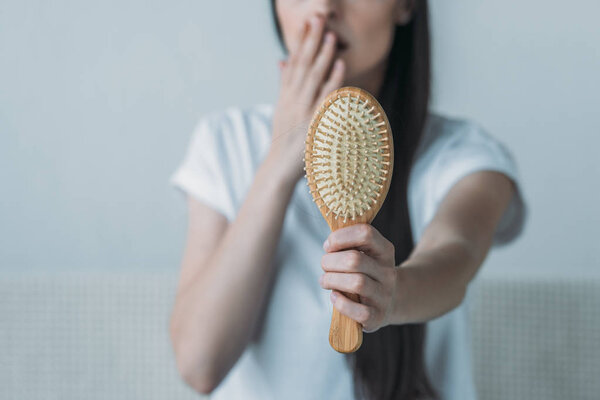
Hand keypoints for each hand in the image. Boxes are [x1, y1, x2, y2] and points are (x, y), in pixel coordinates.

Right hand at [269, 15, 344, 183]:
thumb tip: (282, 59)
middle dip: (312, 41)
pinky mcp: (313, 123)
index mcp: (286, 94)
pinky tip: (340, 66)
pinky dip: (332, 81)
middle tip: (318, 18)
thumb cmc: (283, 137)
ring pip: (314, 78)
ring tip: (331, 37)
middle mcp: (293, 99)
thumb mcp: (280, 107)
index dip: (301, 41)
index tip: (308, 22)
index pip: (294, 62)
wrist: (279, 167)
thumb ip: (283, 83)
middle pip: (303, 65)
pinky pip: (325, 99)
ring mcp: (303, 111)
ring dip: (323, 56)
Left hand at [319, 224, 400, 332]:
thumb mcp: (365, 254)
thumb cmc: (367, 274)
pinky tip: (335, 297)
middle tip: (325, 265)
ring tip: (325, 281)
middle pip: (355, 260)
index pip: (365, 233)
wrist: (390, 302)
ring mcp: (385, 295)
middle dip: (330, 261)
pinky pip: (360, 311)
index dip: (341, 237)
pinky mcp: (378, 316)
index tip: (328, 246)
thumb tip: (329, 244)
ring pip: (357, 283)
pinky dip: (342, 303)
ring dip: (332, 280)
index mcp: (384, 251)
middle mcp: (388, 272)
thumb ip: (348, 245)